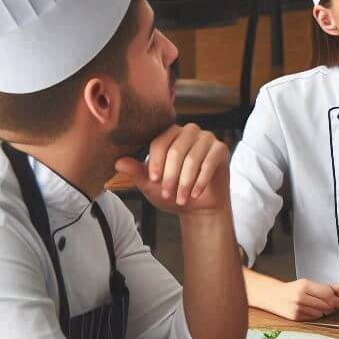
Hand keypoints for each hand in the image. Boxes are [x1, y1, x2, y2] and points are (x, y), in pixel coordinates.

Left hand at [115, 123, 231, 216]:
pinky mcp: (221, 149)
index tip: (153, 180)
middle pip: (176, 150)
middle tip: (167, 194)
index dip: (156, 161)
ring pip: (193, 158)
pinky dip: (201, 181)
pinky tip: (195, 194)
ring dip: (186, 182)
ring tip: (181, 198)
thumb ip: (136, 172)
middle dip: (171, 176)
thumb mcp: (151, 184)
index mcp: (169, 134)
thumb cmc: (173, 192)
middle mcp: (188, 131)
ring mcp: (206, 138)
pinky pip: (210, 162)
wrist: (198, 206)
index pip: (160, 141)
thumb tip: (118, 163)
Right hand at [261, 278, 338, 320]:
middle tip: (334, 305)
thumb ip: (320, 289)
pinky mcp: (295, 317)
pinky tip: (311, 310)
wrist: (272, 295)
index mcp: (304, 286)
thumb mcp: (305, 283)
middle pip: (326, 304)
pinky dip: (316, 315)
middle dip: (332, 306)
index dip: (337, 298)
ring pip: (321, 313)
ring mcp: (297, 308)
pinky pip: (313, 318)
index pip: (328, 293)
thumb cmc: (291, 289)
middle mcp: (301, 297)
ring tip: (319, 306)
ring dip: (324, 311)